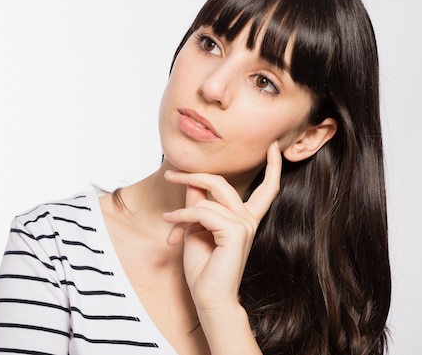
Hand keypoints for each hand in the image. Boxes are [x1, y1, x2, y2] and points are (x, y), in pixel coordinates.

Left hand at [162, 141, 281, 310]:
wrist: (209, 296)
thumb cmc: (204, 267)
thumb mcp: (197, 229)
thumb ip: (199, 205)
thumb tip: (194, 183)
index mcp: (246, 218)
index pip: (267, 188)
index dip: (272, 166)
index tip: (275, 146)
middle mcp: (249, 219)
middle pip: (221, 182)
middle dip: (194, 175)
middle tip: (170, 174)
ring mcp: (244, 224)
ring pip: (206, 200)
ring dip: (182, 210)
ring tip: (168, 221)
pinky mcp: (235, 231)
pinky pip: (201, 212)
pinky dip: (182, 217)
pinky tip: (171, 223)